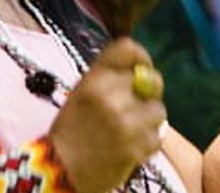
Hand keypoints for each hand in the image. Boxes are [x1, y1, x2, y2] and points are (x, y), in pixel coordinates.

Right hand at [48, 38, 166, 192]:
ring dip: (149, 120)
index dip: (141, 58)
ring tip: (129, 131)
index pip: (128, 49)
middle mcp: (110, 96)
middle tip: (135, 107)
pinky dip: (147, 143)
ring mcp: (126, 121)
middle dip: (148, 94)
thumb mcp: (82, 93)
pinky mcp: (137, 146)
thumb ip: (110, 78)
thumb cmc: (72, 131)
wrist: (60, 171)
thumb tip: (144, 68)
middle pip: (152, 79)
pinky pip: (157, 136)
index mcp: (94, 79)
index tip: (142, 68)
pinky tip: (129, 147)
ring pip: (158, 110)